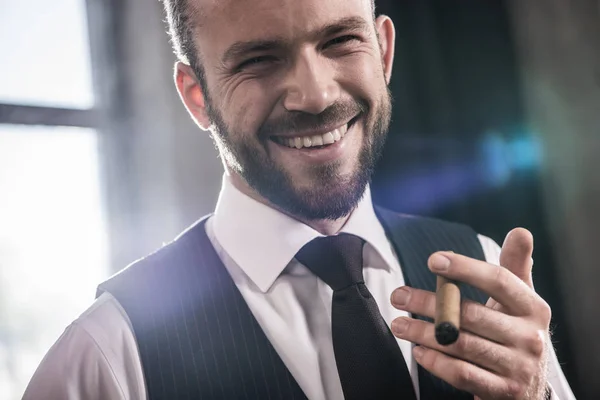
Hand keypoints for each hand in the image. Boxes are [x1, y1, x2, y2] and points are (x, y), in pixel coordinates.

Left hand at [390, 228, 550, 398]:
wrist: (530, 388)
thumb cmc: (515, 333)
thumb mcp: (520, 302)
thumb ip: (515, 268)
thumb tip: (520, 231)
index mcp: (533, 308)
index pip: (498, 280)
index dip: (465, 268)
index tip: (432, 261)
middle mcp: (530, 337)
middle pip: (470, 314)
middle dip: (429, 302)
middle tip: (398, 295)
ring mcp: (518, 367)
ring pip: (461, 344)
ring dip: (423, 332)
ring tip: (398, 324)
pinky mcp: (504, 393)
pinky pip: (462, 374)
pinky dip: (436, 362)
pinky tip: (418, 351)